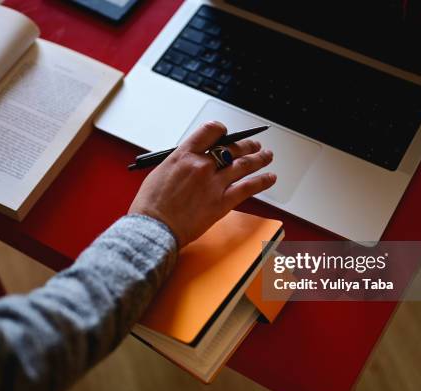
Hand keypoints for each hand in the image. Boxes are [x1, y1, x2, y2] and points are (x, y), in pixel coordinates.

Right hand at [129, 121, 275, 246]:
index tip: (226, 134)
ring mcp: (214, 183)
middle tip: (253, 145)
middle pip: (231, 148)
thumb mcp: (160, 173)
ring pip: (244, 165)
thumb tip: (190, 163)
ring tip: (267, 155)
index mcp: (183, 155)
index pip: (210, 131)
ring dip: (259, 158)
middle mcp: (201, 165)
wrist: (154, 229)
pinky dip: (262, 181)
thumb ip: (180, 164)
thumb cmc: (151, 206)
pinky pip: (249, 187)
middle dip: (246, 145)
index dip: (222, 130)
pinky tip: (270, 178)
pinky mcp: (222, 202)